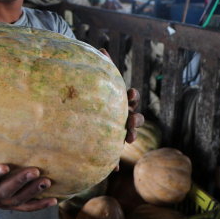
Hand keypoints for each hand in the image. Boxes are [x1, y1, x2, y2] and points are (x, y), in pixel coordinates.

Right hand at [0, 146, 56, 211]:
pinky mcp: (10, 204)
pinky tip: (54, 200)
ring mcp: (0, 202)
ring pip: (17, 201)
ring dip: (33, 193)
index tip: (4, 166)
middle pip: (4, 192)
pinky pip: (26, 207)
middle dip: (20, 182)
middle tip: (35, 170)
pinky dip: (39, 205)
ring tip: (46, 181)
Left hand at [99, 49, 144, 171]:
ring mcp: (117, 130)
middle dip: (135, 119)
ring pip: (128, 135)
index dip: (132, 96)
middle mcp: (122, 116)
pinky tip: (114, 169)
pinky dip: (115, 162)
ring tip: (128, 138)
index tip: (129, 93)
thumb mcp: (97, 79)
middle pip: (135, 118)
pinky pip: (113, 155)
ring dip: (130, 136)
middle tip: (131, 120)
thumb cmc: (93, 92)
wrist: (84, 106)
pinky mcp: (108, 143)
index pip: (130, 98)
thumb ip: (101, 66)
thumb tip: (101, 49)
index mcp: (120, 101)